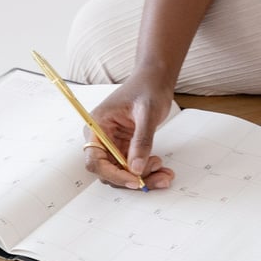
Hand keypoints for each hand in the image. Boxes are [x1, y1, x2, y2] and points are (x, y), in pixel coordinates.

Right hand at [84, 71, 175, 190]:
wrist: (155, 81)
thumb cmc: (147, 89)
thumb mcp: (147, 113)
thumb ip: (141, 141)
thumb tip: (135, 168)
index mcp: (97, 126)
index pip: (95, 159)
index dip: (113, 173)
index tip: (134, 179)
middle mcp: (101, 138)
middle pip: (109, 170)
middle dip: (133, 178)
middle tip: (158, 176)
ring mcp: (113, 144)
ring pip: (122, 172)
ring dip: (143, 177)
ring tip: (165, 173)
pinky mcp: (125, 148)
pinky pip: (132, 167)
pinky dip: (147, 171)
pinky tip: (162, 169)